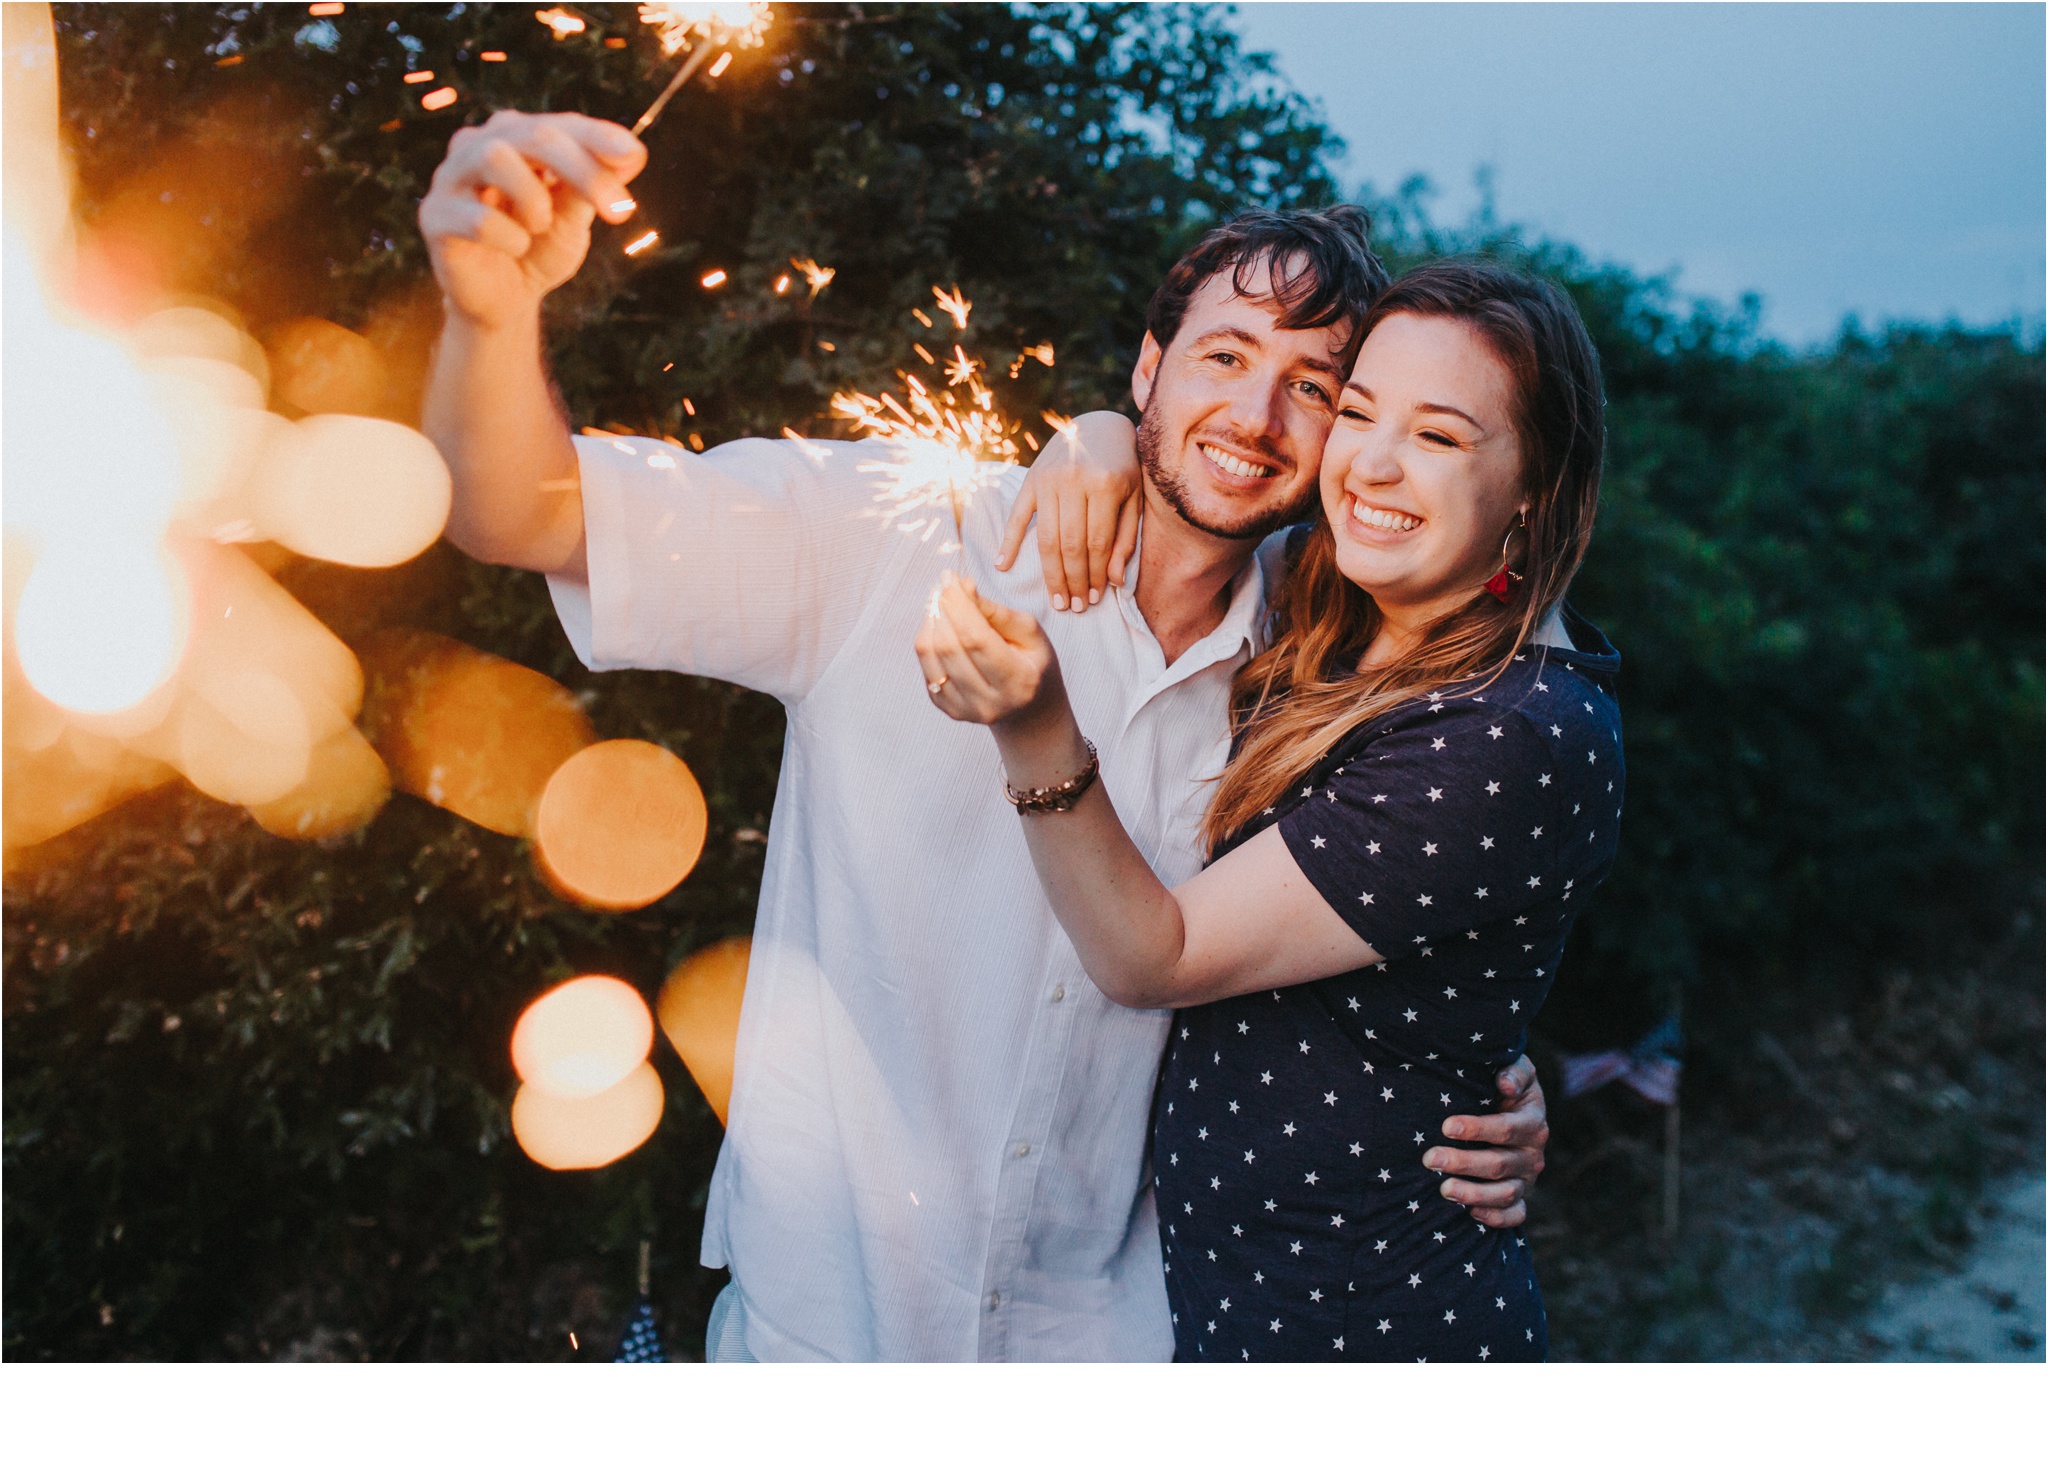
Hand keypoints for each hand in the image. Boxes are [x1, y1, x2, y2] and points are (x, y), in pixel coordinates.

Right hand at [418, 110, 646, 330]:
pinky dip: (509, 238)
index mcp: (517, 137)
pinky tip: (515, 248)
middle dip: (583, 171)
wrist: (504, 300)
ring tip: (539, 226)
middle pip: (533, 136)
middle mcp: (480, 145)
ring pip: (494, 157)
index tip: (633, 157)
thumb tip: (632, 152)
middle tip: (619, 210)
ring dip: (534, 199)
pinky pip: (477, 218)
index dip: (599, 137)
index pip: (561, 125)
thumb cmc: (539, 247)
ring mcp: (452, 177)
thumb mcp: (573, 217)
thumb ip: (594, 184)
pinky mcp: (435, 216)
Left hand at [914, 573, 1068, 732]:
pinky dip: (928, 638)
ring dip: (931, 620)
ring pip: (931, 654)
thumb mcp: (1029, 633)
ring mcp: (965, 710)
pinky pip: (926, 666)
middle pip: (949, 646)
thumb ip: (995, 611)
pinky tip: (941, 626)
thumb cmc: (1033, 664)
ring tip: (942, 602)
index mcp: (1018, 681)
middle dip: (942, 607)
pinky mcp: (948, 708)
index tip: (950, 578)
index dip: (958, 604)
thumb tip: (962, 587)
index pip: (976, 638)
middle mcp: (989, 702)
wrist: (1030, 710)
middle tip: (945, 585)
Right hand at [995, 411, 1141, 611]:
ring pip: (1046, 537)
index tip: (1093, 598)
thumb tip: (1114, 582)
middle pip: (1070, 545)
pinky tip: (1004, 566)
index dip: (1095, 575)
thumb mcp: (1134, 499)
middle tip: (1073, 607)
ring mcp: (1049, 480)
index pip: (1097, 543)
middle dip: (1072, 581)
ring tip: (1056, 598)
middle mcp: (1075, 482)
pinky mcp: (1031, 479)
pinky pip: (1017, 516)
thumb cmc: (1123, 467)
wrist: (1098, 425)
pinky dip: (1008, 541)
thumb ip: (1126, 538)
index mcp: (1106, 485)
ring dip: (1050, 573)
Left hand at [1421, 1055, 1548, 1227]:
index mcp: (1531, 1122)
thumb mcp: (1516, 1068)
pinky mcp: (1520, 1198)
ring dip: (1474, 1193)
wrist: (1510, 1106)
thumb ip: (1514, 1070)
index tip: (1446, 1126)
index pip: (1505, 1128)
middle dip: (1463, 1162)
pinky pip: (1515, 1215)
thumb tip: (1505, 1083)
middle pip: (1499, 1164)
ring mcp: (1526, 1179)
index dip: (1477, 1128)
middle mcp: (1532, 1154)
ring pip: (1505, 1193)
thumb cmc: (1502, 1084)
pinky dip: (1496, 1218)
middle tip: (1430, 1159)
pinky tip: (1470, 1214)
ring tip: (1443, 1190)